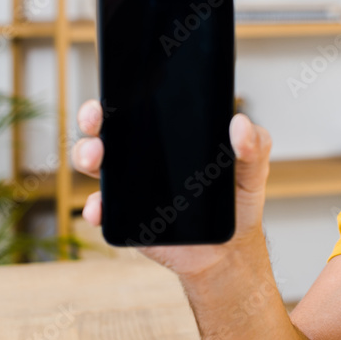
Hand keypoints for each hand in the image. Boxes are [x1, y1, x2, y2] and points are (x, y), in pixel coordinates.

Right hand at [71, 99, 270, 279]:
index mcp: (173, 136)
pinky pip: (101, 209)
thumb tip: (240, 123)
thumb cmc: (237, 200)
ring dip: (86, 155)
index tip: (118, 89)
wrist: (229, 249)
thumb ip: (254, 144)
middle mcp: (145, 156)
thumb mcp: (252, 168)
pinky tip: (99, 207)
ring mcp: (132, 186)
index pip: (143, 107)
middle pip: (109, 130)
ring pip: (96, 163)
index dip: (125, 94)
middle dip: (94, 119)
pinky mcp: (126, 217)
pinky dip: (94, 206)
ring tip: (95, 158)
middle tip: (97, 120)